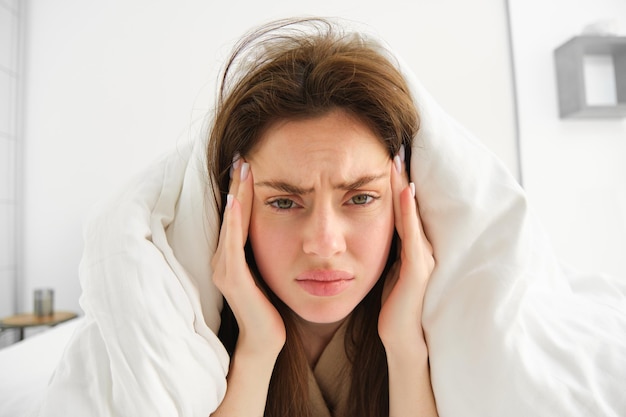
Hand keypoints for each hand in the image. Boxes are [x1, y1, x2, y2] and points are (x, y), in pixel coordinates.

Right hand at [211, 159, 285, 357]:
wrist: (267, 339)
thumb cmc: (273, 304)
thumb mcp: (274, 267)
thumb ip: (273, 245)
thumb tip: (289, 218)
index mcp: (233, 253)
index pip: (238, 212)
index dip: (242, 186)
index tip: (250, 160)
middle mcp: (223, 257)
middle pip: (231, 212)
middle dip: (236, 183)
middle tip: (243, 153)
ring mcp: (224, 268)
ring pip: (230, 222)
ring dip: (235, 194)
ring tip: (241, 168)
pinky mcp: (231, 279)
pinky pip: (232, 244)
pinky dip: (234, 221)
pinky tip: (238, 201)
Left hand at [378, 149, 434, 352]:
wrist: (402, 339)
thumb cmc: (394, 306)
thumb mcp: (386, 269)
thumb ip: (384, 249)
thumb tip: (368, 228)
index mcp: (411, 246)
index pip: (401, 208)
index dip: (395, 183)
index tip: (386, 157)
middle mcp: (421, 247)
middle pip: (409, 205)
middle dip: (401, 176)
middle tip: (394, 146)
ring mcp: (423, 257)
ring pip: (412, 214)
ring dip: (405, 185)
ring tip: (397, 159)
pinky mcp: (418, 270)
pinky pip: (412, 235)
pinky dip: (408, 212)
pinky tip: (404, 192)